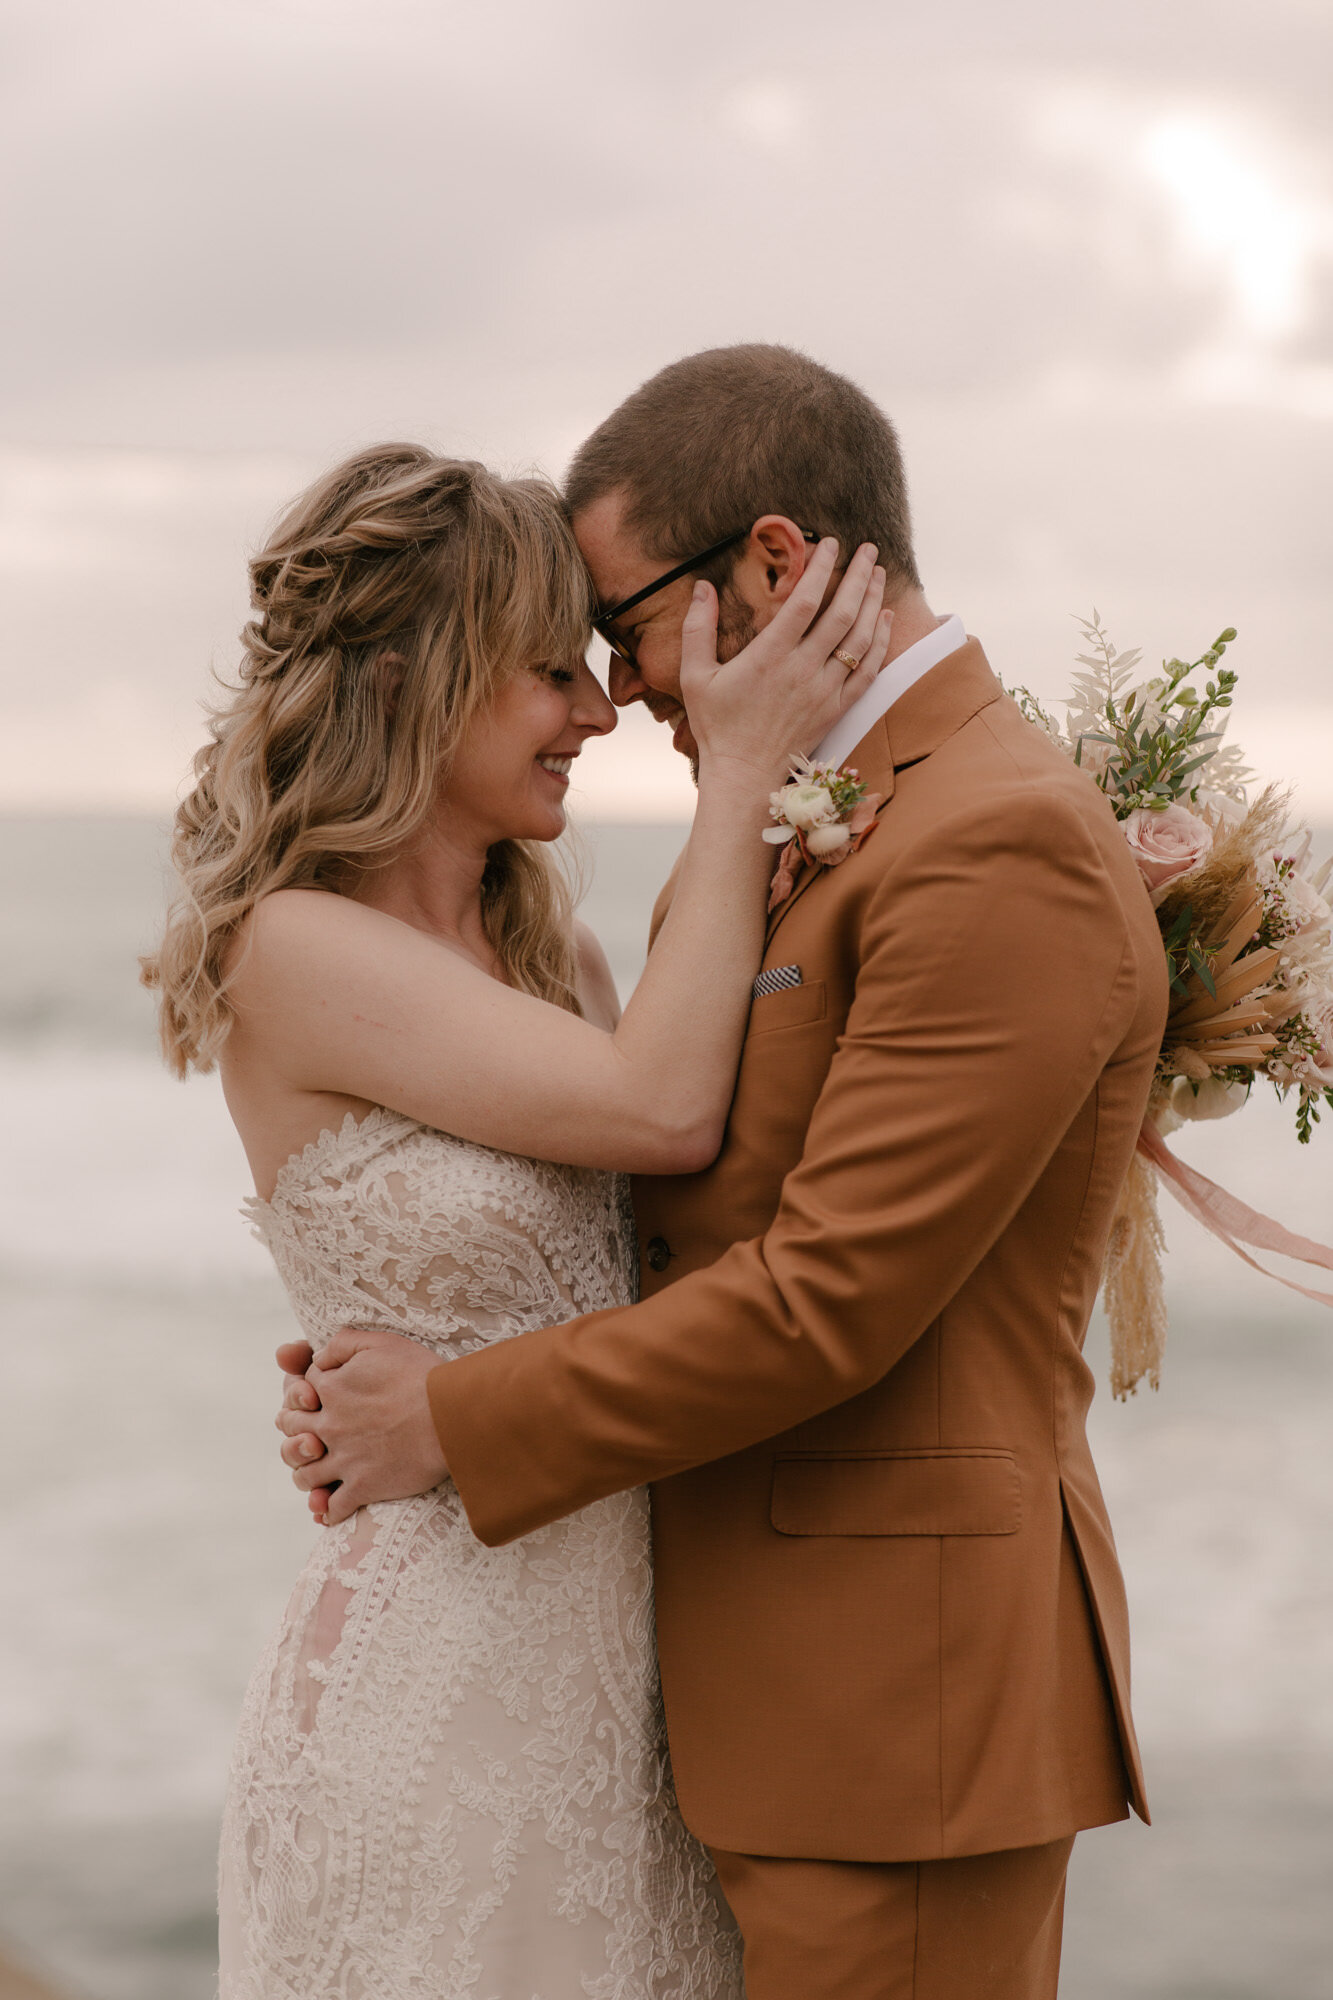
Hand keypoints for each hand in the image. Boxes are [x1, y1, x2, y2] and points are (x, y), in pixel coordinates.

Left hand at [274, 1327, 448, 1526]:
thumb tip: (318, 1357)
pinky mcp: (363, 1487)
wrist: (450, 1416)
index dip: (305, 1388)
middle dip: (294, 1428)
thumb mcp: (381, 1343)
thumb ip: (343, 1344)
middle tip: (307, 1431)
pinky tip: (329, 1508)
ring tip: (315, 1471)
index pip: (301, 1387)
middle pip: (291, 1429)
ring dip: (305, 1472)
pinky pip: (333, 1507)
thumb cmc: (421, 1375)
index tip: (316, 1393)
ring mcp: (344, 1459)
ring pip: (305, 1473)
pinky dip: (326, 1510)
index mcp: (332, 1389)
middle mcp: (330, 1425)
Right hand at [681, 538, 892, 784]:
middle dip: (859, 576)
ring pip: (859, 638)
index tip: (830, 543)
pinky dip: (880, 642)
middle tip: (869, 549)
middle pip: (842, 613)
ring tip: (879, 573)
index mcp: (769, 657)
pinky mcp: (836, 709)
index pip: (804, 601)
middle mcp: (803, 670)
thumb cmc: (717, 726)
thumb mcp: (695, 677)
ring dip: (872, 601)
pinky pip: (867, 671)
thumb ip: (697, 629)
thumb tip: (702, 587)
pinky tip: (884, 618)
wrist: (744, 776)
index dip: (821, 568)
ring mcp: (824, 691)